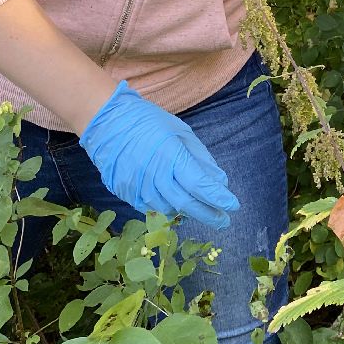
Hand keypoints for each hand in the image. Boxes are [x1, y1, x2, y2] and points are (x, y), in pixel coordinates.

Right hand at [79, 82, 240, 228]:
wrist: (109, 123)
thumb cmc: (150, 123)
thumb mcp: (181, 133)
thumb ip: (201, 158)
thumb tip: (219, 182)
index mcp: (170, 156)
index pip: (199, 184)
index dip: (218, 197)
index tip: (234, 205)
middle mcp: (153, 175)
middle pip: (186, 203)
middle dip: (208, 214)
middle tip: (224, 221)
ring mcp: (137, 186)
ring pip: (168, 209)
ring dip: (188, 213)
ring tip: (202, 211)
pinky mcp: (126, 193)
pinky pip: (151, 208)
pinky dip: (168, 210)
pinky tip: (178, 208)